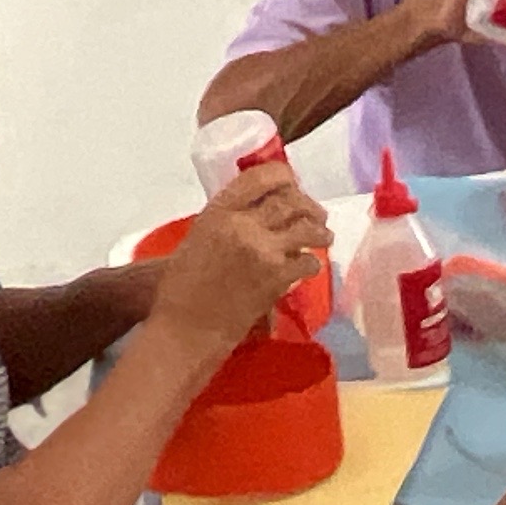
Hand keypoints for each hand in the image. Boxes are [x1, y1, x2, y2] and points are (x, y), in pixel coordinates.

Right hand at [151, 162, 332, 342]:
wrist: (186, 328)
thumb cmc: (182, 287)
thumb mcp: (199, 237)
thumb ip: (227, 219)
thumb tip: (259, 208)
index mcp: (219, 211)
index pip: (260, 177)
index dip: (283, 176)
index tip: (292, 183)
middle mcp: (242, 224)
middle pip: (289, 201)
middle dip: (308, 206)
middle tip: (316, 214)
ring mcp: (263, 251)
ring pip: (307, 228)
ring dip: (319, 231)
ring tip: (323, 236)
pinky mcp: (277, 278)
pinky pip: (307, 262)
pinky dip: (312, 263)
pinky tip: (308, 267)